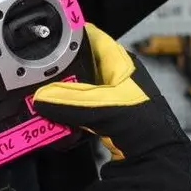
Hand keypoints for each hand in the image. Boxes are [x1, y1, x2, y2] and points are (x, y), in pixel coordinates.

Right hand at [32, 23, 188, 162]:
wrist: (156, 158)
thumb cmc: (145, 126)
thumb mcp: (104, 107)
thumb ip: (70, 101)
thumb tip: (40, 97)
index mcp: (121, 63)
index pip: (92, 37)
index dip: (71, 33)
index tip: (46, 34)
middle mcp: (115, 75)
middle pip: (80, 61)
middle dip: (58, 64)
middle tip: (34, 67)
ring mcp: (109, 97)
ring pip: (77, 85)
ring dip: (60, 90)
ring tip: (39, 90)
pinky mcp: (104, 116)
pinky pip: (78, 106)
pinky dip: (66, 109)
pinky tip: (53, 113)